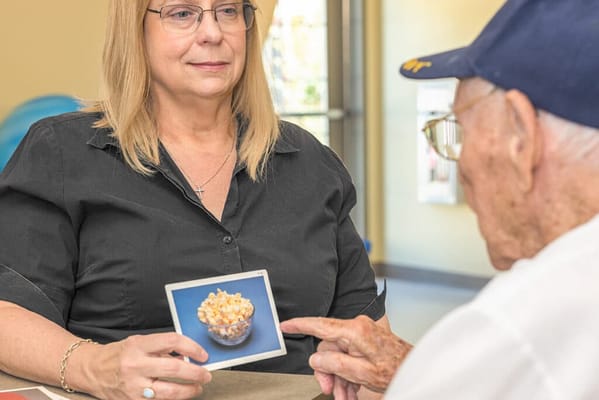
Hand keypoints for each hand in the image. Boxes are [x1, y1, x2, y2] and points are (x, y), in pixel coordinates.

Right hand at [83, 332, 211, 399]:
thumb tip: (188, 355)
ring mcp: (134, 386)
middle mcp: (135, 365)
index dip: (192, 347)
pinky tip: (179, 395)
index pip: (172, 341)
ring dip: (188, 391)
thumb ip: (162, 348)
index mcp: (138, 345)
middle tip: (206, 374)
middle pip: (174, 368)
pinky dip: (172, 398)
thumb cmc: (119, 354)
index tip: (202, 354)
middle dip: (195, 373)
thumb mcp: (139, 343)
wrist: (92, 370)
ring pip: (169, 391)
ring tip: (197, 388)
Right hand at [280, 316, 411, 393]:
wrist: (415, 370)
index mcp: (355, 331)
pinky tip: (352, 390)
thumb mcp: (361, 373)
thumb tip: (316, 360)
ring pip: (338, 356)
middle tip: (330, 390)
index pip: (320, 325)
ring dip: (339, 378)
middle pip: (328, 348)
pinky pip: (348, 356)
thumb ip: (335, 364)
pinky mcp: (366, 341)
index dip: (299, 325)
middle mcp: (357, 328)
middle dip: (328, 372)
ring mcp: (362, 334)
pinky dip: (347, 374)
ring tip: (345, 396)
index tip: (285, 326)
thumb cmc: (395, 369)